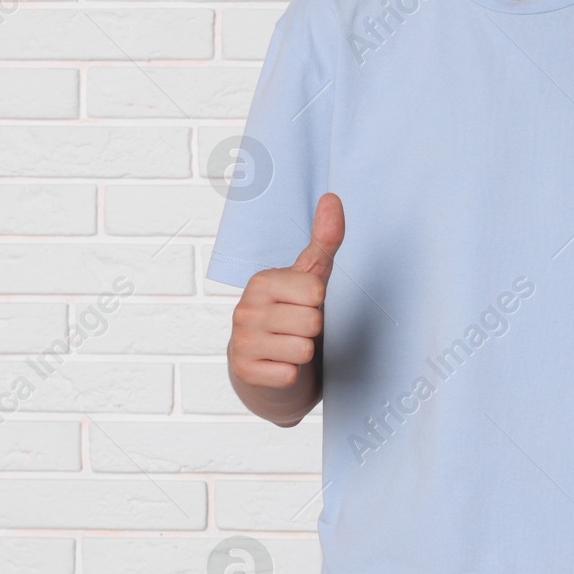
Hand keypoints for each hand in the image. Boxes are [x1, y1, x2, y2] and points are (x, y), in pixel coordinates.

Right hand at [227, 193, 343, 389]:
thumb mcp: (310, 278)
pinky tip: (278, 365)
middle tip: (296, 330)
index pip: (316, 292)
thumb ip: (324, 240)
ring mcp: (241, 341)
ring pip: (303, 349)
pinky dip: (291, 375)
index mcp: (261, 281)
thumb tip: (332, 198)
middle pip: (312, 322)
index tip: (302, 307)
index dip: (318, 304)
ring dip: (302, 354)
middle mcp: (245, 308)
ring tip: (288, 346)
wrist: (263, 366)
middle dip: (312, 330)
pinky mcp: (245, 372)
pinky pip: (289, 375)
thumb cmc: (292, 315)